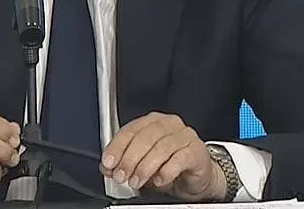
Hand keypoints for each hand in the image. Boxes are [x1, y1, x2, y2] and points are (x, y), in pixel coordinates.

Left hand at [101, 112, 226, 201]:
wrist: (194, 178)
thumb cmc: (169, 166)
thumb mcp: (141, 164)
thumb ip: (124, 162)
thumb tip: (107, 167)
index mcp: (152, 122)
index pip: (130, 130)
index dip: (117, 147)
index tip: (108, 163)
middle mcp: (169, 124)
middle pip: (145, 138)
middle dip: (129, 159)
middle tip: (122, 175)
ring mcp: (185, 136)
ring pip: (161, 148)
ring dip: (145, 167)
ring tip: (137, 181)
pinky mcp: (197, 151)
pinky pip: (180, 159)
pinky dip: (166, 172)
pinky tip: (159, 180)